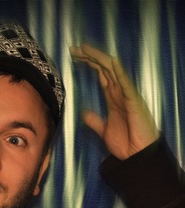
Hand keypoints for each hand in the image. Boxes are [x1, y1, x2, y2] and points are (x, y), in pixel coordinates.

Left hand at [70, 44, 159, 159]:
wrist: (136, 156)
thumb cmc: (126, 143)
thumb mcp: (104, 129)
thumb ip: (94, 120)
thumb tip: (84, 113)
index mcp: (113, 97)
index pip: (100, 74)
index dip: (88, 64)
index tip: (74, 57)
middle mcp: (120, 92)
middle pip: (103, 68)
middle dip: (89, 57)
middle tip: (73, 49)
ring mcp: (127, 94)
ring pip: (112, 70)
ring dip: (98, 58)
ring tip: (84, 49)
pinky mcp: (133, 100)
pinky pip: (125, 82)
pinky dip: (118, 71)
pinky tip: (109, 61)